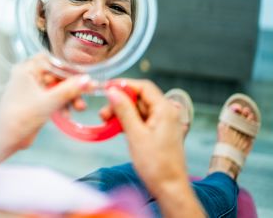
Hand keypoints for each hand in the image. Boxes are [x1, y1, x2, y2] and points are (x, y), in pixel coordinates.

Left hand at [0, 54, 94, 161]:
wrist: (6, 138)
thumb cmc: (18, 117)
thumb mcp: (48, 102)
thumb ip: (69, 90)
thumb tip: (86, 80)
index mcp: (27, 70)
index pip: (53, 62)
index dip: (69, 69)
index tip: (84, 77)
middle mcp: (28, 76)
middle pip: (57, 76)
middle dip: (72, 87)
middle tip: (86, 93)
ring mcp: (32, 89)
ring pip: (57, 88)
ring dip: (69, 97)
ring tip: (79, 108)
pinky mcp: (35, 102)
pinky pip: (53, 98)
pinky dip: (62, 105)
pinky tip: (68, 114)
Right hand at [106, 79, 204, 216]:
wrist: (169, 187)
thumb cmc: (156, 164)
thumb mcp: (135, 134)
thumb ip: (124, 110)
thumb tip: (112, 91)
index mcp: (165, 110)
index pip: (143, 87)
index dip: (124, 85)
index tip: (106, 88)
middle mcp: (166, 112)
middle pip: (140, 98)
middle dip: (120, 102)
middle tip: (103, 113)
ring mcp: (163, 122)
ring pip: (138, 109)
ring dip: (122, 113)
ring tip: (106, 122)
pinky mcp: (158, 132)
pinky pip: (141, 120)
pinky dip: (128, 122)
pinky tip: (116, 128)